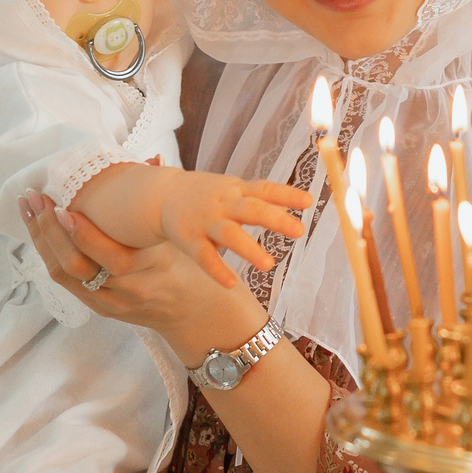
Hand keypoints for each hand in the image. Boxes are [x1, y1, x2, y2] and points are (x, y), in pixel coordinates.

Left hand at [24, 193, 272, 365]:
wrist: (192, 312)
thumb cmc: (188, 266)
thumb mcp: (179, 236)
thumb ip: (161, 201)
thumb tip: (153, 159)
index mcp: (151, 269)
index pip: (111, 258)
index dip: (82, 235)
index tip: (63, 208)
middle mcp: (127, 290)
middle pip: (76, 267)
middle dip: (49, 231)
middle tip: (35, 198)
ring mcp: (110, 302)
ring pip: (64, 275)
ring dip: (41, 241)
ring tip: (29, 210)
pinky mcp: (99, 308)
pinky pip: (66, 282)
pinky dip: (49, 254)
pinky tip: (39, 232)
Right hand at [158, 170, 310, 287]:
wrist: (162, 195)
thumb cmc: (208, 195)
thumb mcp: (234, 188)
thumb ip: (263, 197)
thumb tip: (303, 201)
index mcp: (237, 190)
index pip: (265, 189)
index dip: (287, 195)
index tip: (309, 202)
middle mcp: (224, 204)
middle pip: (251, 209)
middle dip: (275, 219)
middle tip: (299, 232)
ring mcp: (206, 222)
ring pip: (229, 234)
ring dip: (249, 249)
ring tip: (269, 265)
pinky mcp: (189, 239)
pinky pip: (204, 256)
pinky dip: (216, 270)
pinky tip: (231, 284)